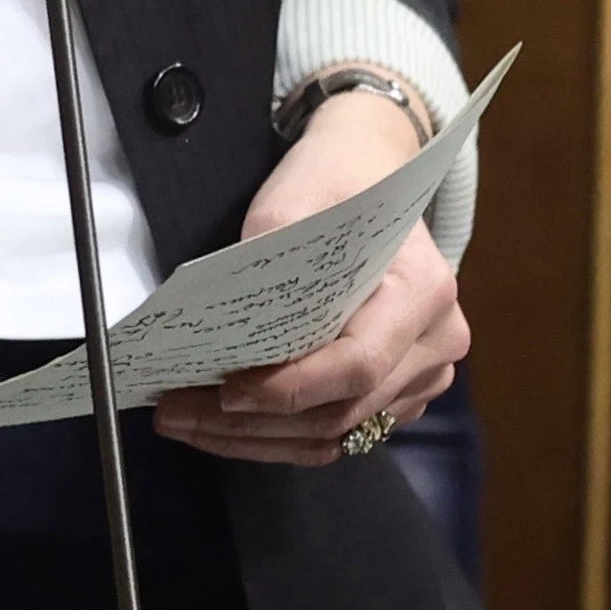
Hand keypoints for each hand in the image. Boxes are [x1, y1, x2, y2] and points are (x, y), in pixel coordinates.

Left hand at [155, 91, 465, 467]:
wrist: (369, 170)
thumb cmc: (334, 180)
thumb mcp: (292, 200)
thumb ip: (266, 263)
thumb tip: (223, 331)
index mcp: (422, 292)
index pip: (358, 365)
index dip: (290, 389)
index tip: (224, 391)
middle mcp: (436, 342)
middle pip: (342, 411)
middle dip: (252, 423)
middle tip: (174, 412)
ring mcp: (424, 374)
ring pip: (336, 435)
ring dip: (256, 439)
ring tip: (185, 420)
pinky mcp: (400, 393)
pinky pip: (339, 433)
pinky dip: (278, 435)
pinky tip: (223, 423)